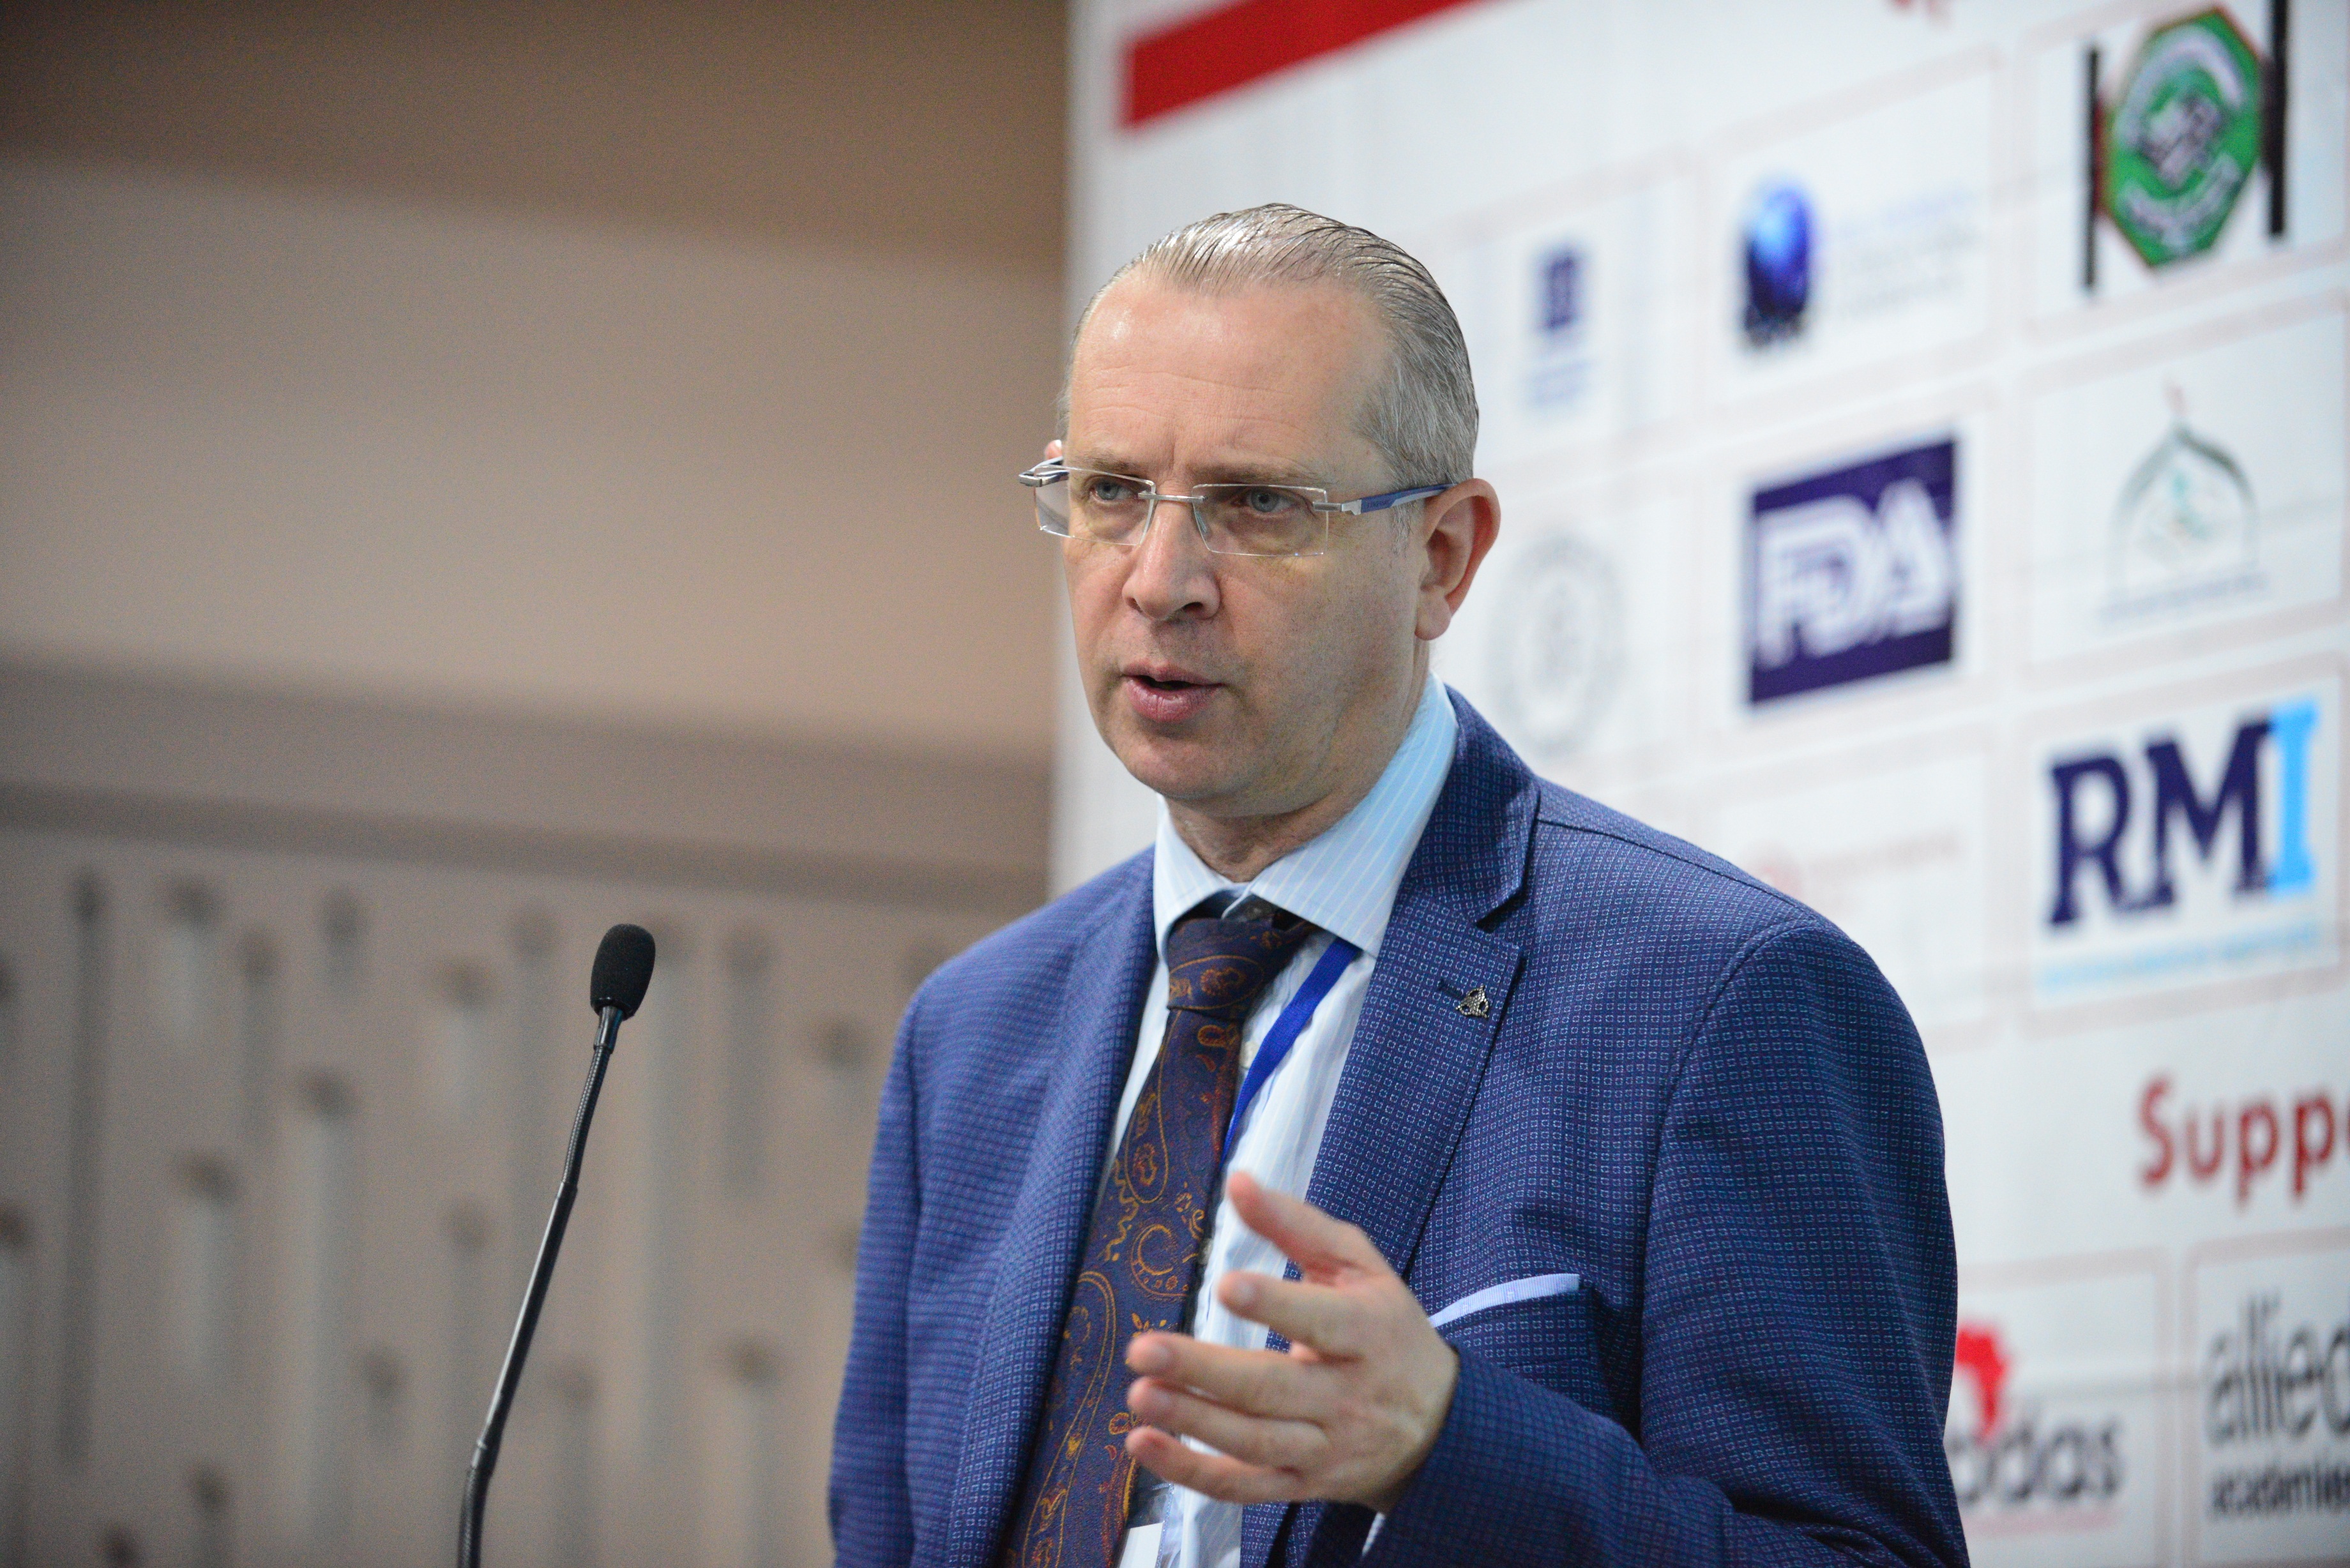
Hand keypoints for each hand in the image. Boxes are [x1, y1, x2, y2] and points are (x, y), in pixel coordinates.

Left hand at [1121, 1171, 1458, 1512]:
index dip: (1276, 1305)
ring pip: (1254, 1441)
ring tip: (1139, 1393)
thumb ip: (1297, 1223)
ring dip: (1192, 1421)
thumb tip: (1237, 1182)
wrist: (1436, 1426)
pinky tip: (1145, 1444)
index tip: (1227, 1284)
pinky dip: (1192, 1473)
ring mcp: (1323, 1447)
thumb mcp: (1359, 1266)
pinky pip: (1244, 1487)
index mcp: (1368, 1332)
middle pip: (1272, 1389)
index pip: (1322, 1321)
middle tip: (1142, 1350)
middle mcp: (1347, 1396)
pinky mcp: (1302, 1483)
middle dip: (1205, 1371)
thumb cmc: (1387, 1328)